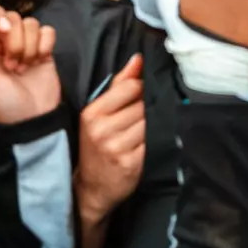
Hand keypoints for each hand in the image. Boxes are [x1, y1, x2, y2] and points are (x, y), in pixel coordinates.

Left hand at [0, 1, 60, 125]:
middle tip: (12, 66)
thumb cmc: (1, 103)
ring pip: (31, 22)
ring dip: (29, 47)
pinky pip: (48, 30)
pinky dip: (45, 45)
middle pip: (11, 16)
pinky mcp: (43, 47)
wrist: (31, 119)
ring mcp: (24, 43)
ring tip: (24, 68)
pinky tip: (40, 61)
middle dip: (15, 41)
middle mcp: (2, 40)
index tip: (4, 31)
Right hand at [75, 53, 145, 221]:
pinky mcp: (131, 163)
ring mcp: (117, 147)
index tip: (142, 94)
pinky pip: (153, 142)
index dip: (141, 88)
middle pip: (143, 104)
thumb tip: (137, 59)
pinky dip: (156, 140)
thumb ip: (119, 85)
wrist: (91, 188)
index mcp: (92, 113)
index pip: (130, 87)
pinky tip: (149, 143)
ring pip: (150, 122)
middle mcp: (102, 130)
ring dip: (154, 124)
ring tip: (145, 130)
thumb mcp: (98, 114)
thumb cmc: (96, 146)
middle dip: (148, 107)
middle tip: (145, 116)